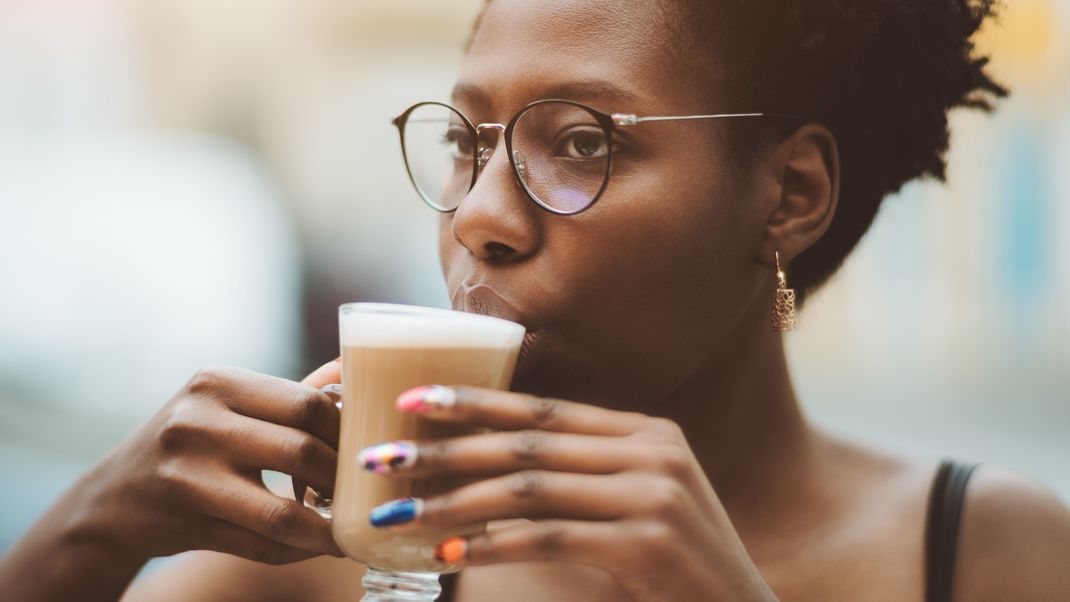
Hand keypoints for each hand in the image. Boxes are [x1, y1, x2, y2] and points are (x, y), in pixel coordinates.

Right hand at [71, 362, 344, 565]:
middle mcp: (197, 420)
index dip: (349, 433)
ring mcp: (186, 474)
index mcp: (219, 382)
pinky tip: (320, 543)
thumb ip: (290, 394)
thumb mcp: (229, 404)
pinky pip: (261, 543)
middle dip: (343, 480)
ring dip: (328, 527)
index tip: (365, 451)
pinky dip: (300, 548)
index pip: (309, 403)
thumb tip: (353, 370)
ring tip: (351, 527)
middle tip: (364, 492)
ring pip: (282, 512)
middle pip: (302, 451)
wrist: (116, 498)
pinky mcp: (184, 522)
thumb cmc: (192, 445)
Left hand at [358, 385, 775, 600]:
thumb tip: (489, 464)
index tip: (411, 400)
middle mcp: (652, 452)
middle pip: (527, 444)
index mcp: (646, 432)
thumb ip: (583, 476)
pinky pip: (548, 538)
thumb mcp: (638, 502)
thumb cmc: (676, 567)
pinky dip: (490, 546)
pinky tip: (446, 556)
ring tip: (396, 515)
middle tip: (380, 457)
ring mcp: (654, 495)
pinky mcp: (648, 543)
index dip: (474, 402)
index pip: (544, 409)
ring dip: (452, 502)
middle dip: (445, 448)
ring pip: (529, 489)